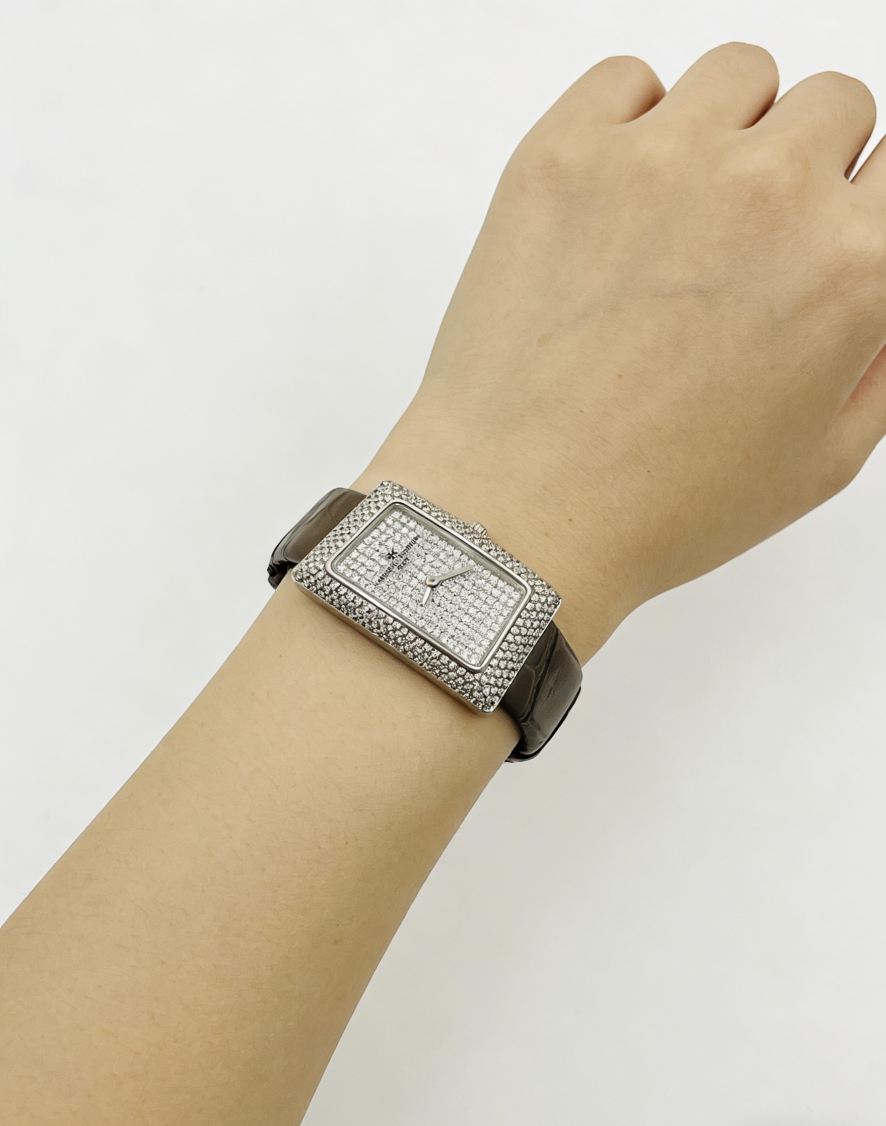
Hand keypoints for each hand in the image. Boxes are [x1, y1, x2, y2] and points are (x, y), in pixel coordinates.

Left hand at [352, 43, 885, 661]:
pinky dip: (632, 123)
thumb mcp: (822, 460)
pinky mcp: (563, 156)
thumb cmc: (659, 504)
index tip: (825, 226)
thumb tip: (873, 280)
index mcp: (851, 266)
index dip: (856, 205)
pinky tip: (616, 198)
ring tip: (681, 213)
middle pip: (830, 104)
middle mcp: (768, 193)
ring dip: (727, 131)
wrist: (520, 511)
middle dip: (804, 165)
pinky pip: (626, 79)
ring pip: (736, 77)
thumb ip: (879, 354)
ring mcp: (659, 163)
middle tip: (747, 235)